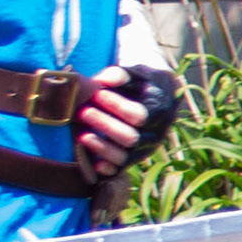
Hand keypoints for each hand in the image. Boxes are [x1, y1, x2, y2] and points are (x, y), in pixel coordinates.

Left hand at [75, 66, 181, 183]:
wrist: (158, 96)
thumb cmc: (142, 82)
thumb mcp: (137, 72)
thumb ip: (121, 74)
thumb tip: (102, 80)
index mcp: (160, 111)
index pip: (138, 115)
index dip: (116, 106)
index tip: (97, 93)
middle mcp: (156, 133)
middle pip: (131, 137)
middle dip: (105, 125)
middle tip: (83, 112)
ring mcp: (146, 148)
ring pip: (125, 156)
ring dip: (102, 147)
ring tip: (82, 136)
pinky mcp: (135, 158)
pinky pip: (121, 169)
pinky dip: (106, 168)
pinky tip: (92, 162)